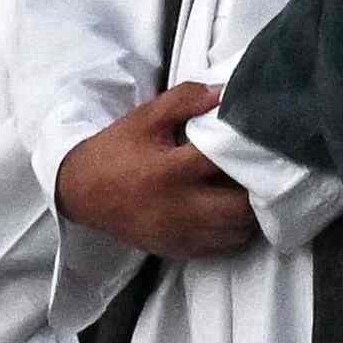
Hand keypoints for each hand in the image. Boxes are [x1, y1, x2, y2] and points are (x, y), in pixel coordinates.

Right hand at [58, 85, 265, 262]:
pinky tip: (227, 209)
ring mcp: (180, 234)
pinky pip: (223, 246)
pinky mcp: (179, 250)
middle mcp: (178, 208)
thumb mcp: (145, 118)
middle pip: (241, 207)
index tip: (261, 140)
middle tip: (260, 169)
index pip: (225, 161)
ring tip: (246, 189)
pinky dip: (233, 230)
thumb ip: (185, 100)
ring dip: (249, 212)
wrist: (81, 193)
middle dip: (256, 188)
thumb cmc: (116, 151)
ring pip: (238, 231)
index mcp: (169, 170)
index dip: (248, 149)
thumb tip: (226, 93)